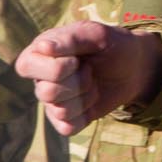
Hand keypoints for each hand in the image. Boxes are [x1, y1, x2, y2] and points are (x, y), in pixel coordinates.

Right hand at [14, 21, 161, 135]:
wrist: (134, 68)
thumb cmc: (112, 45)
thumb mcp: (96, 34)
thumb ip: (71, 38)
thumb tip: (43, 47)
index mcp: (38, 52)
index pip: (27, 66)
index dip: (57, 66)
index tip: (78, 58)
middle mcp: (40, 78)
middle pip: (46, 92)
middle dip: (78, 82)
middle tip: (89, 70)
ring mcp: (51, 101)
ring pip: (60, 110)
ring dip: (85, 96)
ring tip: (93, 83)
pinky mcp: (65, 120)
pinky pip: (67, 127)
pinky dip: (86, 115)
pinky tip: (91, 101)